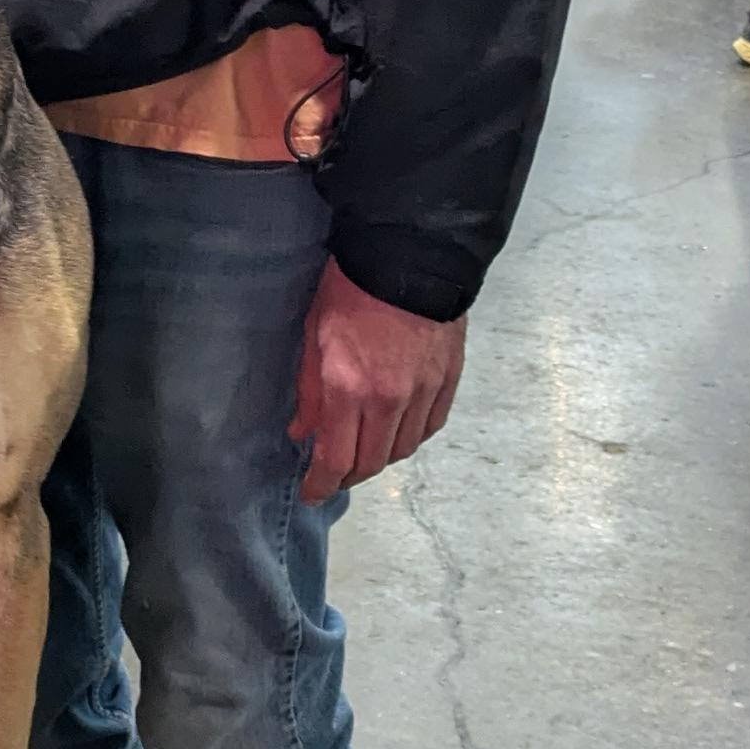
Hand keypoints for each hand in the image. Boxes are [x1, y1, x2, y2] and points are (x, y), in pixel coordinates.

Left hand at [290, 259, 464, 507]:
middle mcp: (389, 400)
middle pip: (372, 463)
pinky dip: (411, 437)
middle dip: (349, 475)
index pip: (336, 460)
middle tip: (334, 472)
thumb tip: (301, 433)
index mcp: (349, 389)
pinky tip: (397, 431)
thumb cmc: (350, 289)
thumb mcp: (314, 336)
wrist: (410, 254)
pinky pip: (430, 427)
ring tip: (364, 450)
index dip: (322, 485)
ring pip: (403, 449)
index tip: (313, 494)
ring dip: (381, 458)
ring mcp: (424, 392)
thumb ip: (309, 392)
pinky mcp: (448, 381)